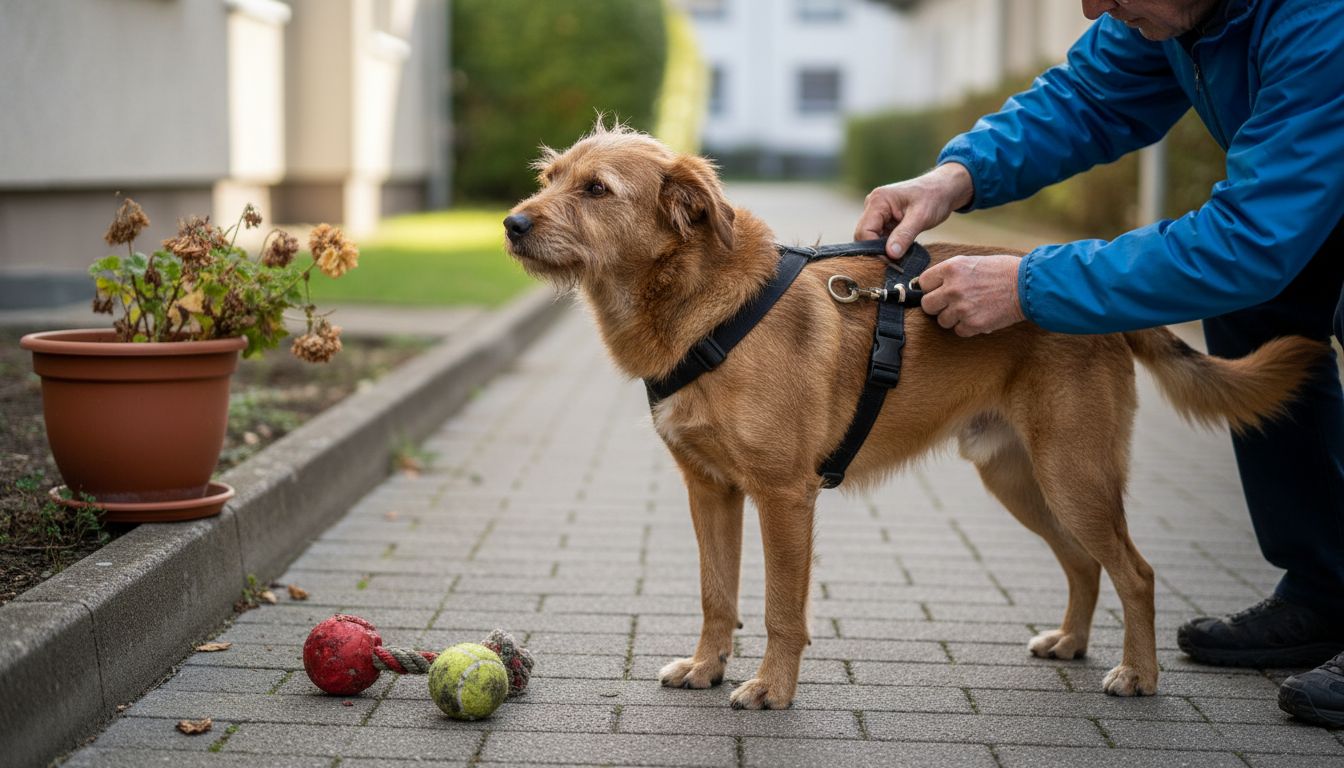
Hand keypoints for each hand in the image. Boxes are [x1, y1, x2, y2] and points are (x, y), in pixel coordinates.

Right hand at [854, 163, 974, 261]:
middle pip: (864, 235)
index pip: (864, 231)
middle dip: (877, 250)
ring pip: (871, 238)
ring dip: (883, 249)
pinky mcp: (883, 219)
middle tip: (895, 262)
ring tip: (901, 255)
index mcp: (878, 200)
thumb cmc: (934, 197)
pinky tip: (901, 249)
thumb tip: (890, 254)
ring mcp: (877, 212)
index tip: (890, 261)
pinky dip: (888, 246)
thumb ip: (904, 235)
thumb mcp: (921, 217)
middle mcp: (872, 205)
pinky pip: (879, 237)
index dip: (874, 249)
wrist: (944, 189)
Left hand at [917, 254, 1025, 336]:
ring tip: (970, 308)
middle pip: (927, 305)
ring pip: (942, 321)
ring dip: (953, 318)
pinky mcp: (973, 324)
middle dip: (937, 305)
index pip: (923, 283)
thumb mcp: (971, 262)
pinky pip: (958, 331)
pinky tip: (979, 316)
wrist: (1028, 285)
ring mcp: (962, 308)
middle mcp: (953, 288)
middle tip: (951, 302)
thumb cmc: (1002, 271)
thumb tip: (928, 284)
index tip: (938, 290)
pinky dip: (967, 327)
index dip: (930, 288)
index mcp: (951, 268)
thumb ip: (949, 273)